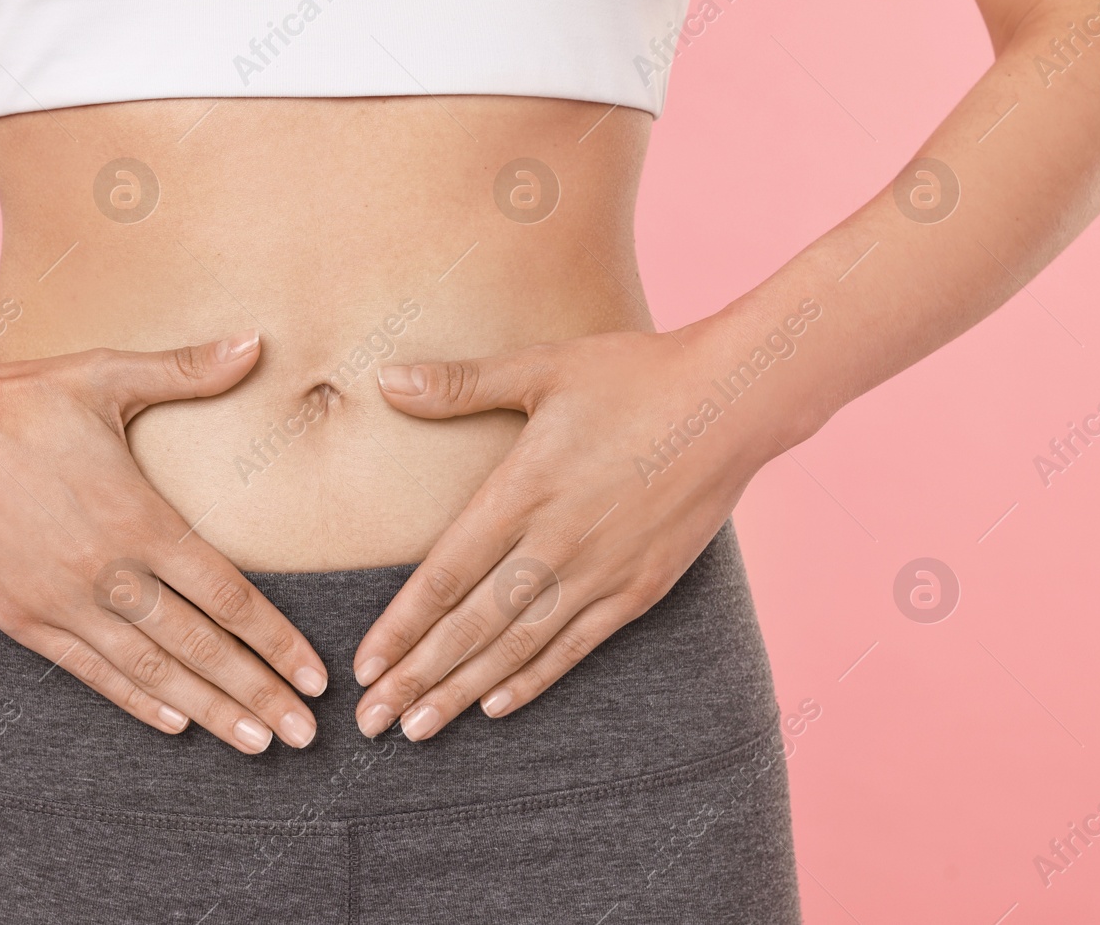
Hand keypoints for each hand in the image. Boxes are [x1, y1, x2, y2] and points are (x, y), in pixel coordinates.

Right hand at [0, 330, 327, 753]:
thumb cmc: (23, 398)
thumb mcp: (108, 375)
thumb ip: (188, 369)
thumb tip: (258, 341)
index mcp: (138, 518)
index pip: (227, 596)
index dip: (276, 641)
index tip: (314, 676)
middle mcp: (106, 571)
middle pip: (198, 648)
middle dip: (257, 694)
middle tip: (304, 735)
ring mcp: (61, 602)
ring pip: (150, 672)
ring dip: (209, 711)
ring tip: (255, 743)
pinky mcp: (20, 618)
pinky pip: (90, 672)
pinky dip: (136, 701)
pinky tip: (174, 724)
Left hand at [351, 325, 793, 740]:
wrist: (735, 401)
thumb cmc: (634, 376)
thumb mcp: (542, 368)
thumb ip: (460, 384)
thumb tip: (385, 379)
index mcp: (523, 490)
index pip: (446, 574)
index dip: (402, 626)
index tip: (364, 666)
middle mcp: (557, 542)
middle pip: (472, 624)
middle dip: (417, 676)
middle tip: (372, 721)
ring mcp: (601, 571)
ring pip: (518, 646)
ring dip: (463, 690)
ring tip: (418, 729)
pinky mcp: (641, 588)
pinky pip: (576, 645)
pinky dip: (533, 678)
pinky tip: (496, 705)